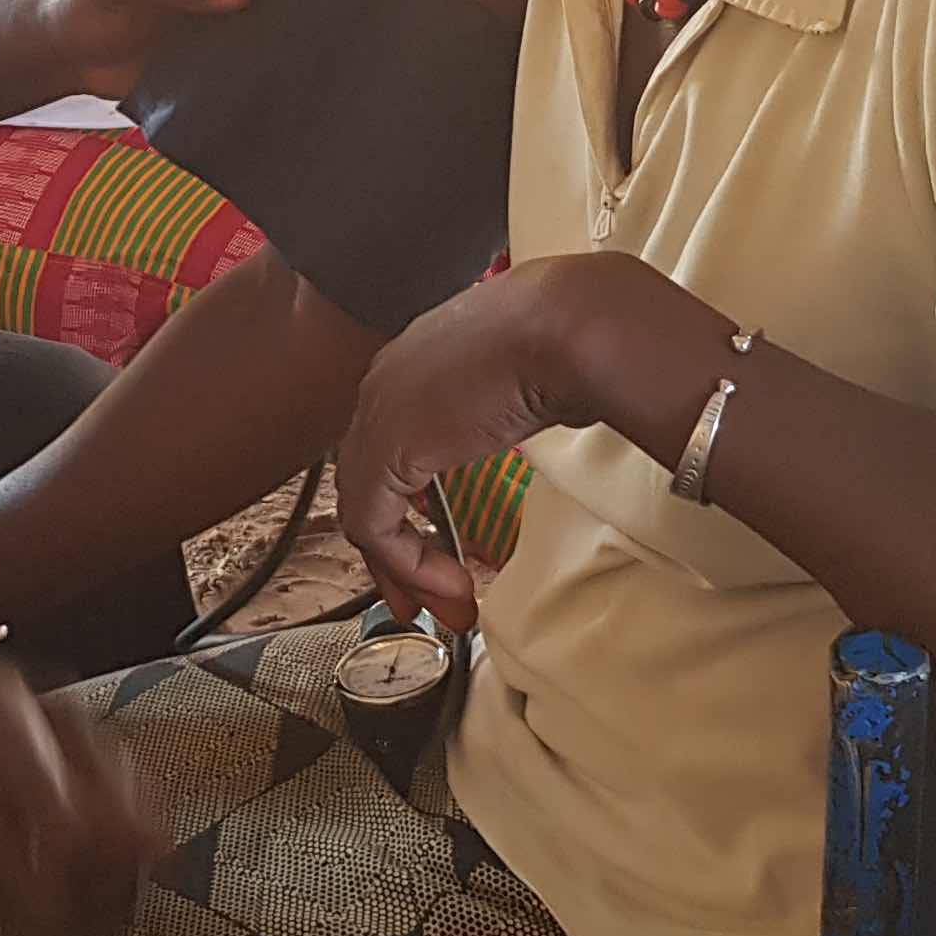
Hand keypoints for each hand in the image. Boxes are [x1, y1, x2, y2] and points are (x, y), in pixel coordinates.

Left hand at [335, 258, 627, 629]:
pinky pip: (376, 528)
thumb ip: (509, 400)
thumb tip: (531, 410)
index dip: (411, 504)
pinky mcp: (384, 452)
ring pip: (365, 512)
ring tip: (450, 608)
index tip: (446, 545)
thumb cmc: (568, 336)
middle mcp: (385, 383)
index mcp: (416, 357)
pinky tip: (453, 585)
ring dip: (406, 569)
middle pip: (369, 482)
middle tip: (430, 598)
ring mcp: (378, 415)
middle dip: (398, 550)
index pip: (391, 445)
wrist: (569, 326)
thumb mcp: (528, 373)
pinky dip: (410, 565)